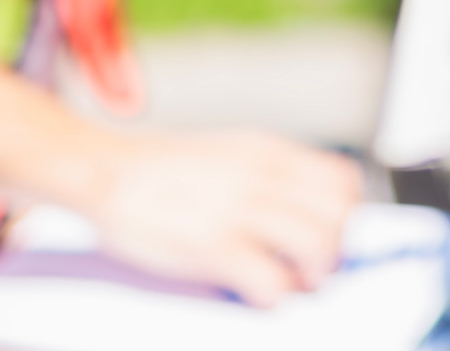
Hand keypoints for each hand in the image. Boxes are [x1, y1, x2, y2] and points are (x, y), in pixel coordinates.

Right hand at [83, 129, 364, 305]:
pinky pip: (271, 282)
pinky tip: (251, 291)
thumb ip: (270, 181)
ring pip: (318, 245)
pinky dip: (271, 297)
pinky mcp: (213, 246)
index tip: (327, 236)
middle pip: (340, 215)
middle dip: (335, 250)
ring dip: (310, 274)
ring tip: (285, 280)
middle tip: (309, 268)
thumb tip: (306, 221)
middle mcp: (263, 176)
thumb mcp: (230, 156)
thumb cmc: (163, 172)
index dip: (345, 216)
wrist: (105, 170)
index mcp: (269, 152)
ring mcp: (239, 210)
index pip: (344, 180)